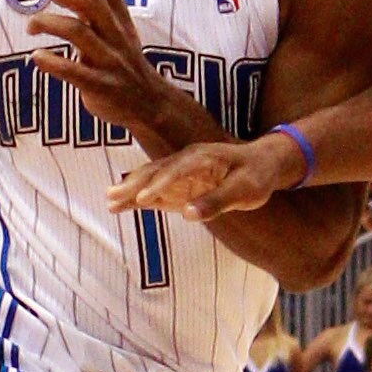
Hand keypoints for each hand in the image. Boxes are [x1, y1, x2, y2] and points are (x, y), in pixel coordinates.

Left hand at [27, 0, 167, 135]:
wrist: (149, 105)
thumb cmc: (123, 64)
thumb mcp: (118, 32)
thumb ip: (95, 12)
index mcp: (120, 18)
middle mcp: (116, 35)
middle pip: (91, 1)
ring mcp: (110, 60)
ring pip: (79, 32)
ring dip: (49, 23)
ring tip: (30, 25)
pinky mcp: (101, 86)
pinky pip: (74, 72)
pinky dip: (52, 62)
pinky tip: (37, 56)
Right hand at [114, 129, 302, 219]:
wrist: (262, 163)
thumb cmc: (256, 176)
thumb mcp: (245, 190)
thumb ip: (217, 200)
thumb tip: (188, 213)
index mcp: (203, 157)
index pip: (177, 169)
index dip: (161, 184)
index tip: (145, 198)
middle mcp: (187, 160)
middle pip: (156, 171)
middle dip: (134, 184)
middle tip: (112, 196)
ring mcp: (181, 170)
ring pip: (151, 178)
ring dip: (131, 189)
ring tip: (109, 200)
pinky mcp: (180, 182)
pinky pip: (156, 189)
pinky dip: (138, 197)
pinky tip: (121, 205)